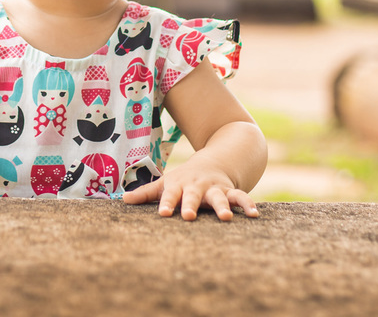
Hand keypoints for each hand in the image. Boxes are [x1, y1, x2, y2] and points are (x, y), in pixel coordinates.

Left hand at [122, 157, 258, 220]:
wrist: (215, 159)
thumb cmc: (184, 178)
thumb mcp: (166, 182)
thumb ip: (146, 193)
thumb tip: (122, 200)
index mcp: (179, 186)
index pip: (170, 195)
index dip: (167, 203)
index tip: (164, 214)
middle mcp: (197, 186)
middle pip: (193, 195)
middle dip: (191, 205)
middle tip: (189, 216)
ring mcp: (215, 188)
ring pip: (219, 197)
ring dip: (222, 206)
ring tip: (227, 217)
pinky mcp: (231, 191)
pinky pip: (241, 197)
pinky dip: (248, 204)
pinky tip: (255, 215)